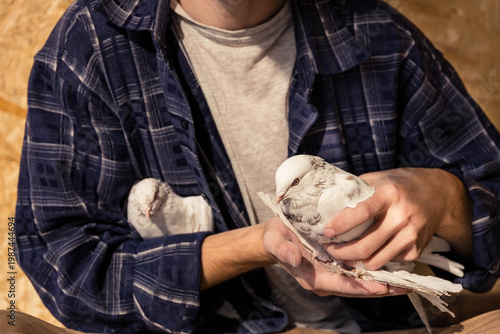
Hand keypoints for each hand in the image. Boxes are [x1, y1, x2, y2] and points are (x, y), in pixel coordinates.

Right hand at [263, 217, 409, 296]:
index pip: (342, 285)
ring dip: (383, 281)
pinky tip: (392, 264)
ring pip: (362, 281)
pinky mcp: (338, 265)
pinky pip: (359, 270)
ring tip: (406, 280)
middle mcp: (327, 279)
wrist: (278, 235)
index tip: (382, 286)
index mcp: (313, 278)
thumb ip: (281, 250)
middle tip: (405, 287)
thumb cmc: (277, 238)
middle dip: (381, 288)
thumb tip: (293, 258)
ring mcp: (334, 273)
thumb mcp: (274, 240)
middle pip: (357, 288)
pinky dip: (375, 269)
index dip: (363, 286)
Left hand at [323, 168, 472, 269]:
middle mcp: (402, 216)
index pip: (362, 212)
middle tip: (329, 250)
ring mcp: (411, 235)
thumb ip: (355, 190)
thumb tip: (327, 202)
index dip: (342, 224)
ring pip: (375, 261)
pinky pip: (388, 262)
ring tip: (342, 256)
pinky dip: (373, 261)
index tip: (326, 232)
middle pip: (366, 245)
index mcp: (389, 194)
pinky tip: (365, 254)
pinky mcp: (417, 250)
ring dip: (354, 263)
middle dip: (342, 252)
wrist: (438, 194)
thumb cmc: (399, 185)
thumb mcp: (378, 179)